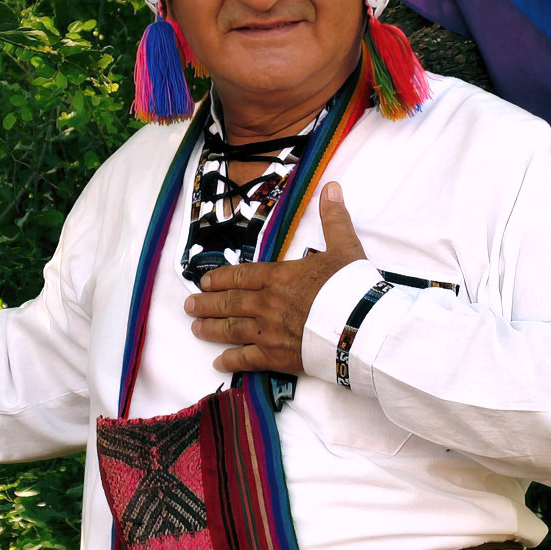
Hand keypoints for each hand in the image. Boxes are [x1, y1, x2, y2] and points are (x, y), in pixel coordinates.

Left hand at [185, 182, 365, 374]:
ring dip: (211, 329)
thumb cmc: (352, 288)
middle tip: (189, 305)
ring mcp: (269, 331)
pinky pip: (247, 359)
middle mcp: (267, 303)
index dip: (220, 278)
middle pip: (229, 303)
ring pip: (232, 329)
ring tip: (195, 328)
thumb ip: (334, 219)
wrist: (361, 328)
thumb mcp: (345, 247)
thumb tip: (332, 187)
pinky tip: (219, 362)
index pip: (241, 275)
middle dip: (207, 304)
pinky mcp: (277, 356)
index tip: (204, 282)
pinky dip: (231, 361)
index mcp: (279, 276)